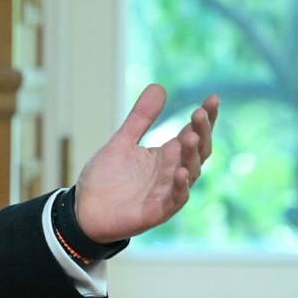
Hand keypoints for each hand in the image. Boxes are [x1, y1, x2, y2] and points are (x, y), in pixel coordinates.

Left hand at [75, 84, 218, 243]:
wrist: (85, 211)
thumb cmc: (107, 178)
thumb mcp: (122, 142)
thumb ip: (140, 118)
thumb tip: (159, 86)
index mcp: (167, 155)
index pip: (193, 133)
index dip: (205, 118)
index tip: (212, 98)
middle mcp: (172, 172)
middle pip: (197, 151)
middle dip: (201, 132)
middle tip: (200, 113)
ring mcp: (167, 192)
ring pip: (190, 172)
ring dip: (191, 155)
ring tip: (189, 136)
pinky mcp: (157, 211)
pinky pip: (175, 199)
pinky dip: (180, 187)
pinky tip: (182, 173)